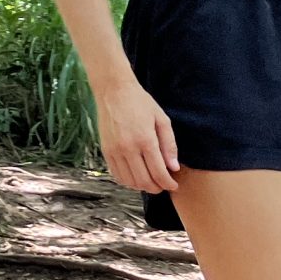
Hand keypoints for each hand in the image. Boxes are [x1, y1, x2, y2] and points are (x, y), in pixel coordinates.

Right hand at [95, 75, 179, 193]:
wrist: (114, 91)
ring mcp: (115, 151)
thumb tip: (174, 168)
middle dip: (157, 188)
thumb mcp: (162, 119)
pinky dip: (128, 181)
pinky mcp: (106, 151)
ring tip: (152, 182)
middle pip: (144, 181)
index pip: (158, 172)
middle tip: (164, 186)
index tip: (174, 185)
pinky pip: (117, 175)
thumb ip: (169, 145)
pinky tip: (137, 177)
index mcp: (145, 140)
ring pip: (129, 181)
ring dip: (142, 187)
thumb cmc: (141, 103)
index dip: (168, 183)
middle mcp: (128, 148)